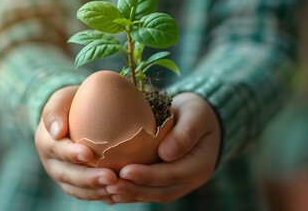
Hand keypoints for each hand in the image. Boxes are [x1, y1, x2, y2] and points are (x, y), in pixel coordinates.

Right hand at [35, 86, 116, 202]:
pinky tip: (119, 194)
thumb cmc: (71, 103)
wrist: (74, 115)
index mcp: (46, 141)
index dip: (71, 154)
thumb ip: (55, 111)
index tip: (88, 154)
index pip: (57, 150)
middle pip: (67, 175)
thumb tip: (57, 130)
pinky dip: (101, 196)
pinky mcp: (76, 185)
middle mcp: (52, 163)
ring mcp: (63, 176)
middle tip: (111, 177)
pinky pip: (88, 194)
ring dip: (97, 191)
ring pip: (77, 190)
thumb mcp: (61, 99)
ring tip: (117, 187)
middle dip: (88, 179)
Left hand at [106, 92, 220, 202]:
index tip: (125, 171)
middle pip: (161, 191)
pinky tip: (112, 190)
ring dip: (130, 194)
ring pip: (153, 195)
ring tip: (108, 189)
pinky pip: (148, 192)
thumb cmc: (196, 112)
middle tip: (111, 185)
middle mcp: (189, 180)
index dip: (148, 175)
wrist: (198, 120)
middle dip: (134, 190)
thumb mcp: (197, 115)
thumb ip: (186, 133)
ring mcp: (178, 185)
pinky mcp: (166, 184)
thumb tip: (166, 153)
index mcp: (199, 164)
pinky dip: (130, 193)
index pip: (172, 174)